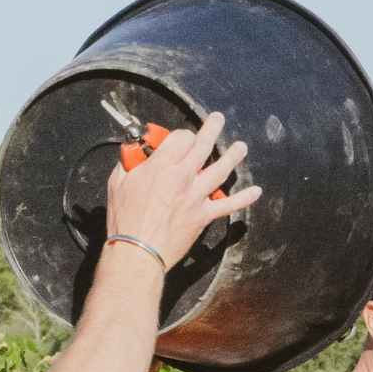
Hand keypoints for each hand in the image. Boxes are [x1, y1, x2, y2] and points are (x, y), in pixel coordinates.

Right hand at [105, 112, 260, 268]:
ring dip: (233, 156)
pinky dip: (244, 198)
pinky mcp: (203, 215)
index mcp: (161, 166)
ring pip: (221, 169)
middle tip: (218, 120)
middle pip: (203, 145)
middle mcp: (183, 177)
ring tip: (241, 147)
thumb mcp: (117, 183)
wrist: (138, 251)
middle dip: (212, 128)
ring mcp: (196, 196)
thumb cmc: (125, 220)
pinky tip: (255, 191)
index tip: (179, 138)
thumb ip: (128, 161)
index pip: (181, 137)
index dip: (181, 134)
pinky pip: (228, 205)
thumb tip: (132, 148)